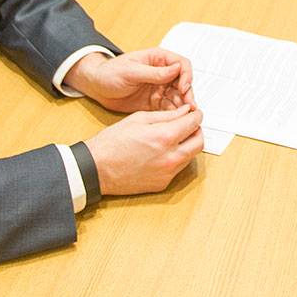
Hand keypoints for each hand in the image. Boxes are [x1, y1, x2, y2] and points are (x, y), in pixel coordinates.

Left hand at [64, 48, 196, 113]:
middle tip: (189, 107)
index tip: (184, 88)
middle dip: (187, 94)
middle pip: (183, 82)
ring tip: (183, 115)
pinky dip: (174, 113)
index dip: (186, 76)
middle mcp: (162, 73)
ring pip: (178, 96)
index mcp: (158, 59)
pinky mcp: (154, 101)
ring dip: (182, 105)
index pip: (181, 64)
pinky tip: (175, 119)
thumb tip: (175, 69)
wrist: (97, 87)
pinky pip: (168, 107)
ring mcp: (159, 88)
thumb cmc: (109, 72)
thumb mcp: (130, 71)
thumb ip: (154, 72)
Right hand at [84, 103, 203, 195]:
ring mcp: (168, 173)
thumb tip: (184, 112)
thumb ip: (166, 115)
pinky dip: (177, 159)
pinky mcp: (162, 183)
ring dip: (188, 145)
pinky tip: (164, 152)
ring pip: (191, 157)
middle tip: (189, 125)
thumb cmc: (112, 143)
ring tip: (174, 138)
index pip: (194, 123)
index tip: (194, 113)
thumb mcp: (139, 119)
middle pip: (199, 142)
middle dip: (197, 131)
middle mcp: (171, 157)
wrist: (96, 169)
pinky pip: (179, 169)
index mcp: (165, 137)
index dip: (196, 115)